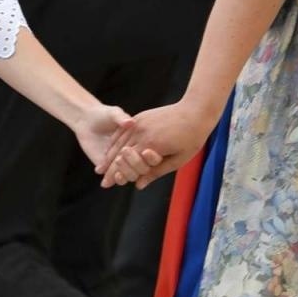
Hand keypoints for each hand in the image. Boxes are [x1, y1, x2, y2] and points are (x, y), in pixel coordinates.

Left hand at [66, 103, 152, 175]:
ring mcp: (124, 163)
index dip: (152, 156)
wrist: (86, 120)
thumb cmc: (104, 115)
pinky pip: (120, 178)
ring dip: (128, 171)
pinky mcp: (111, 169)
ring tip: (118, 161)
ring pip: (133, 175)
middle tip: (126, 152)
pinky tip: (114, 174)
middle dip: (137, 162)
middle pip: (144, 167)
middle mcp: (135, 154)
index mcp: (142, 142)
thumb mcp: (114, 113)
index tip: (147, 151)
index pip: (152, 154)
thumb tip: (130, 122)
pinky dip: (118, 178)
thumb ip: (121, 118)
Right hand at [100, 100, 215, 188]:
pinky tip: (110, 149)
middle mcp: (140, 133)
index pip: (127, 163)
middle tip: (102, 180)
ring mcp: (138, 123)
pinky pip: (123, 131)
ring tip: (102, 166)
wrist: (195, 111)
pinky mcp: (139, 117)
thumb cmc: (191, 138)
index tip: (107, 184)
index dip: (116, 175)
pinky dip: (114, 141)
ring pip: (118, 141)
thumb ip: (156, 172)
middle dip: (109, 168)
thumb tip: (139, 185)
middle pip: (119, 154)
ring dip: (109, 155)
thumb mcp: (178, 160)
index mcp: (151, 145)